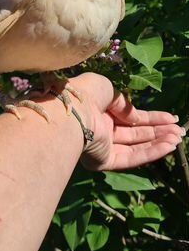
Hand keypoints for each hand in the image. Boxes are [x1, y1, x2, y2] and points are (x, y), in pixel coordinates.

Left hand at [69, 73, 183, 170]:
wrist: (72, 110)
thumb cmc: (86, 93)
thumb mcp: (108, 89)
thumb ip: (125, 104)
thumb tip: (137, 117)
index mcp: (99, 110)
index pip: (130, 116)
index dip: (151, 117)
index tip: (171, 118)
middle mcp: (101, 129)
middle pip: (135, 133)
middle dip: (159, 131)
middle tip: (180, 130)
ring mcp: (102, 146)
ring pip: (136, 146)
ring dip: (158, 142)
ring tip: (179, 137)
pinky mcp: (104, 161)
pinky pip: (131, 157)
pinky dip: (151, 152)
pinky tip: (169, 146)